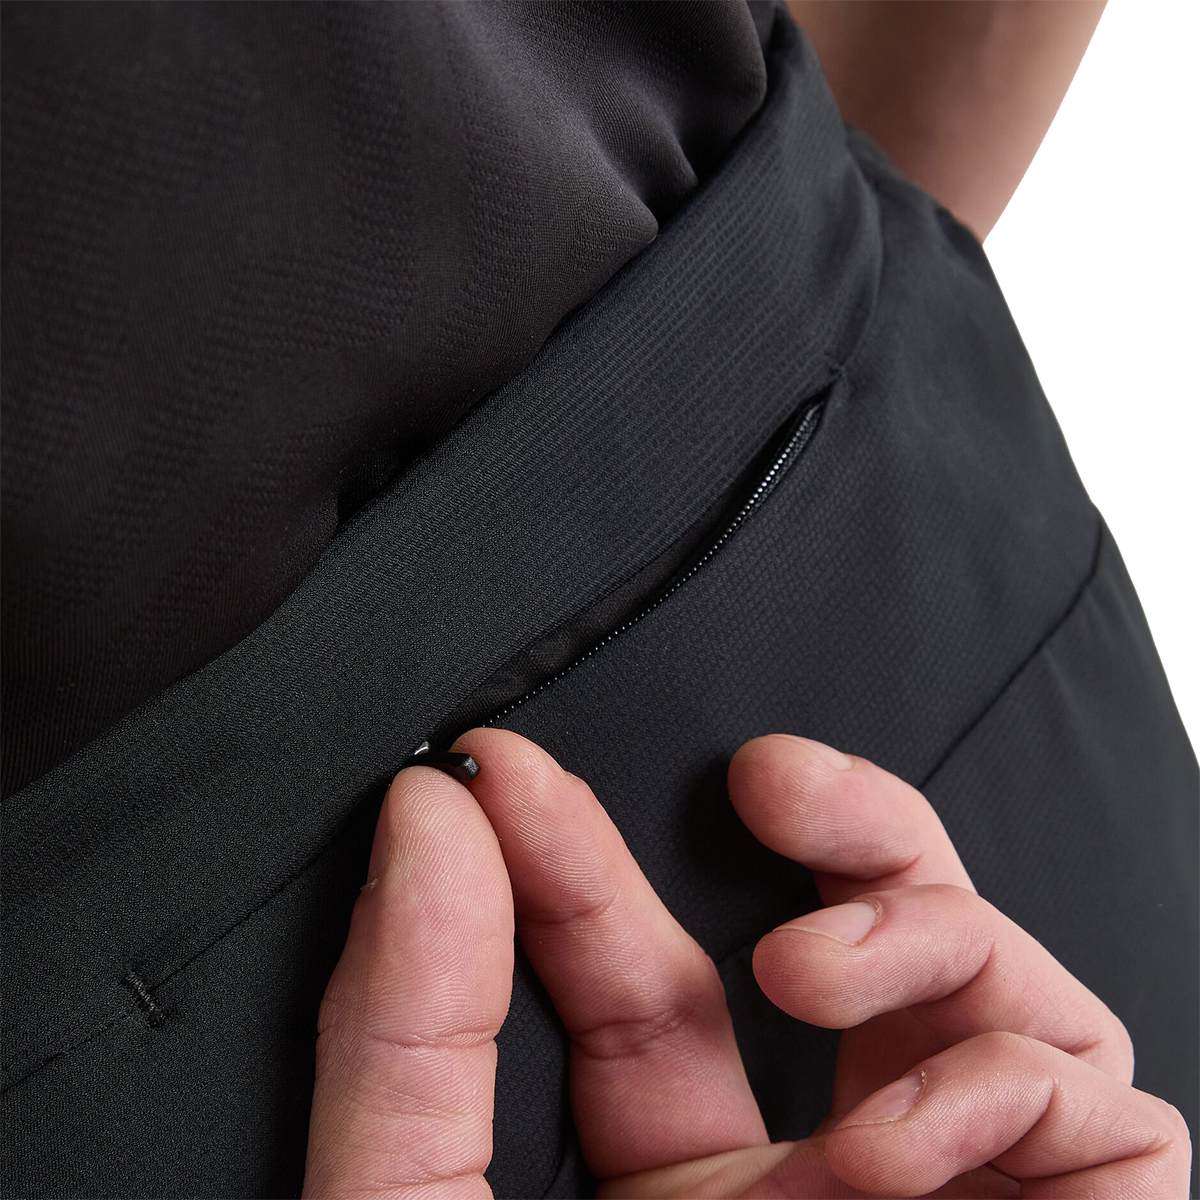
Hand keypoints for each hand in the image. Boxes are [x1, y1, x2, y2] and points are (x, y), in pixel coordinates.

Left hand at [300, 728, 1191, 1197]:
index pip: (643, 983)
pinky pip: (1109, 1109)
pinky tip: (903, 1138)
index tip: (506, 772)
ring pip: (1002, 989)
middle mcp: (830, 1199)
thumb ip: (405, 1044)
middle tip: (762, 777)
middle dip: (837, 824)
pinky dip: (1010, 1080)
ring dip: (919, 935)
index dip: (579, 859)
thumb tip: (426, 828)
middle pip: (865, 947)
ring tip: (807, 977)